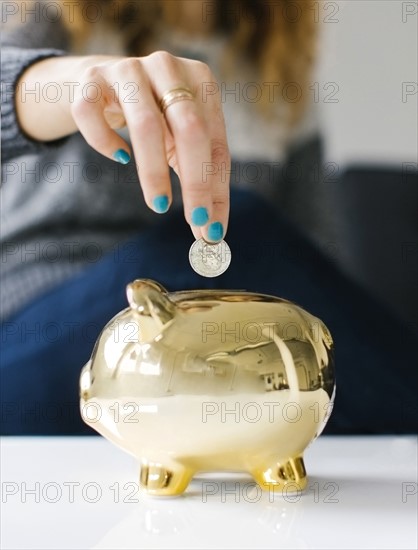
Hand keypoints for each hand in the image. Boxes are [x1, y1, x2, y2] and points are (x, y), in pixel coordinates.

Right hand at [17, 52, 229, 241]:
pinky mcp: (91, 78)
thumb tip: (209, 229)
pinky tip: (120, 157)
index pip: (216, 142)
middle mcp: (168, 68)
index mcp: (201, 80)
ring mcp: (128, 69)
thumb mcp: (181, 140)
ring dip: (154, 172)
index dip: (216, 187)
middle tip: (196, 220)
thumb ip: (197, 176)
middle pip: (190, 129)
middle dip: (196, 182)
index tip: (212, 227)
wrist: (104, 81)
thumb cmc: (154, 116)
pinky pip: (94, 115)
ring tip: (160, 205)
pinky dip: (106, 142)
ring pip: (146, 124)